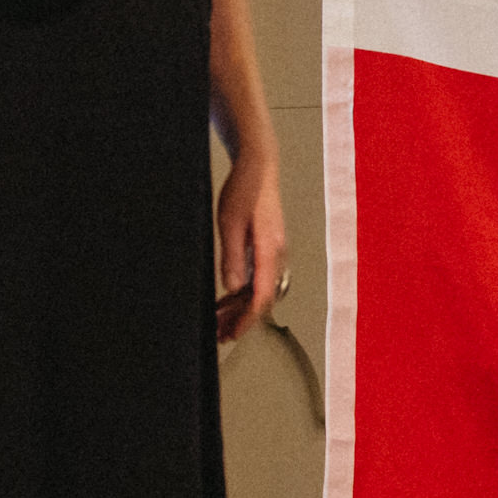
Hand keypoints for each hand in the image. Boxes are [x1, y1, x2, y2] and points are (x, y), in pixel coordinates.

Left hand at [214, 155, 286, 344]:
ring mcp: (274, 250)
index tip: (232, 333)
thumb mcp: (231, 223)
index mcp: (271, 249)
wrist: (258, 164)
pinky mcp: (268, 246)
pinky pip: (258, 277)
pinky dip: (243, 291)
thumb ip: (233, 257)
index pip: (261, 296)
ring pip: (259, 289)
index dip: (247, 319)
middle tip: (221, 333)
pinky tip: (228, 297)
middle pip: (262, 297)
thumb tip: (233, 287)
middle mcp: (277, 254)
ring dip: (241, 307)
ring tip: (220, 320)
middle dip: (242, 318)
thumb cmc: (245, 188)